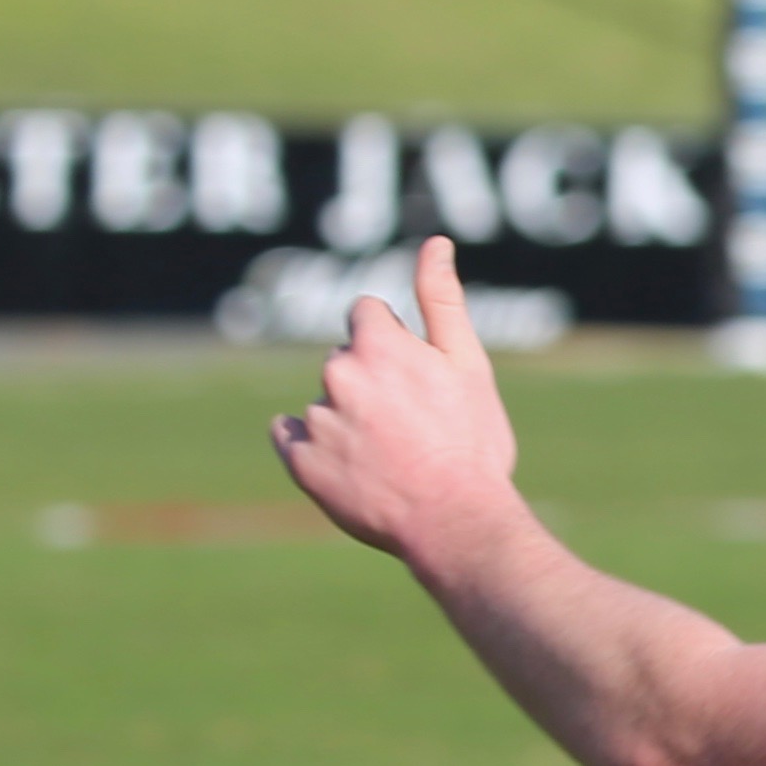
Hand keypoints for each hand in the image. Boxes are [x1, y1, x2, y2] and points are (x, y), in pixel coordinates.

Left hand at [271, 237, 521, 572]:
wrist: (457, 522)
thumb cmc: (472, 444)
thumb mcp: (468, 365)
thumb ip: (442, 299)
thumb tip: (435, 242)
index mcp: (376, 344)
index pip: (367, 315)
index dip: (397, 346)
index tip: (419, 381)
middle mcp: (337, 374)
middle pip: (346, 361)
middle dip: (372, 384)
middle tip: (414, 428)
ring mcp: (316, 420)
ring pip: (326, 404)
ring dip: (350, 421)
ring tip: (392, 458)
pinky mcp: (300, 462)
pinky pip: (294, 439)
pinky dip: (318, 449)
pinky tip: (355, 468)